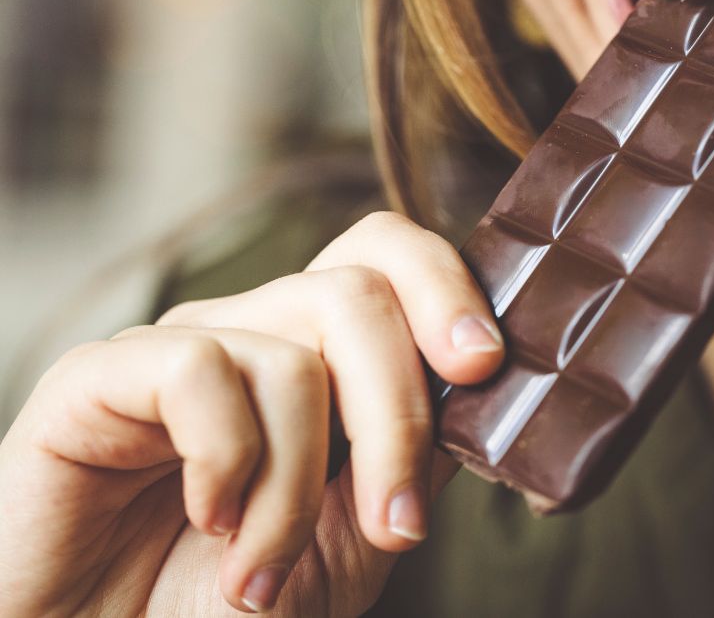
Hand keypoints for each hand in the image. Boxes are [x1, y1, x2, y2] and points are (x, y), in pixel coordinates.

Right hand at [0, 212, 503, 615]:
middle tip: (396, 524)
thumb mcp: (349, 539)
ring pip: (292, 352)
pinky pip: (199, 370)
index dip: (444, 289)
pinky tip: (208, 521)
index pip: (384, 258)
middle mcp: (251, 335)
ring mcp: (180, 347)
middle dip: (399, 415)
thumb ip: (410, 458)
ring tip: (266, 572)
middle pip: (358, 292)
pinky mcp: (100, 375)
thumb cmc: (222, 604)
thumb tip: (477, 390)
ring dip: (298, 488)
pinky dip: (228, 464)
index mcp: (314, 357)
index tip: (484, 368)